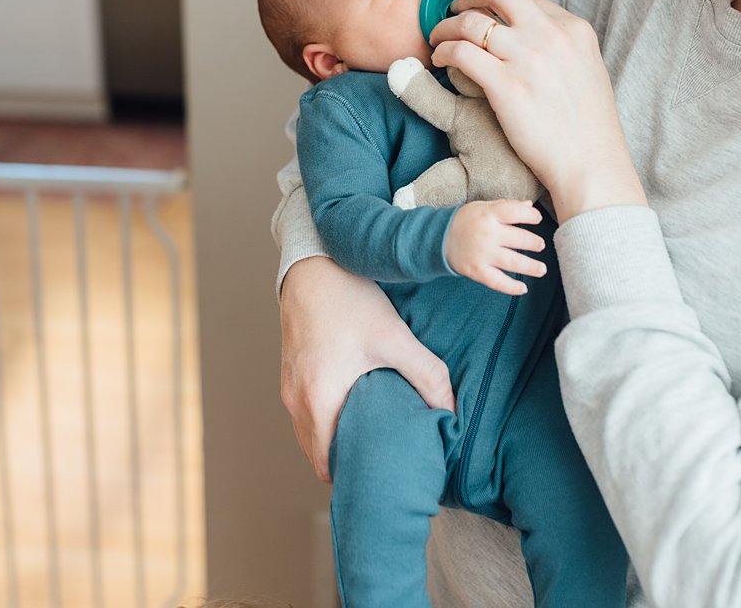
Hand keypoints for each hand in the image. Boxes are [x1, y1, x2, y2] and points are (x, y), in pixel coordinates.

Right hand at [279, 255, 454, 482]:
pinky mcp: (290, 372)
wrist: (312, 263)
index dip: (353, 477)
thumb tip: (452, 412)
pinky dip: (324, 422)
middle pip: (317, 454)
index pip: (327, 464)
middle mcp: (295, 399)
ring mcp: (288, 386)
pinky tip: (355, 410)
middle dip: (347, 462)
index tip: (380, 477)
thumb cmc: (349, 299)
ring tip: (371, 440)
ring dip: (334, 441)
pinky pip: (304, 414)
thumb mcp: (394, 337)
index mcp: (317, 400)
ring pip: (308, 435)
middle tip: (382, 463)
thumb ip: (428, 376)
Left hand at [429, 0, 646, 219]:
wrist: (591, 165)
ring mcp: (528, 58)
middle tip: (454, 8)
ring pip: (472, 20)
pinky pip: (461, 52)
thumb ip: (563, 49)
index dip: (498, 3)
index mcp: (575, 29)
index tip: (483, 13)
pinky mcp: (506, 85)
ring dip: (447, 25)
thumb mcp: (588, 71)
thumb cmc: (590, 129)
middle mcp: (552, 36)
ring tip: (438, 38)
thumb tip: (534, 39)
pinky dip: (444, 51)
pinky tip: (440, 60)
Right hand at [444, 200, 547, 294]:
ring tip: (542, 269)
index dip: (531, 215)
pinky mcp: (476, 270)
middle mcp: (487, 234)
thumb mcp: (483, 207)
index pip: (516, 212)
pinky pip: (497, 281)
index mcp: (488, 214)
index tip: (537, 219)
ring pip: (513, 262)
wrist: (438, 238)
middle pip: (520, 239)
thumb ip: (506, 206)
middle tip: (540, 245)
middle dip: (535, 243)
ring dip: (531, 267)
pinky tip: (523, 288)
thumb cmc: (465, 220)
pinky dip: (512, 287)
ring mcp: (482, 254)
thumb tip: (529, 205)